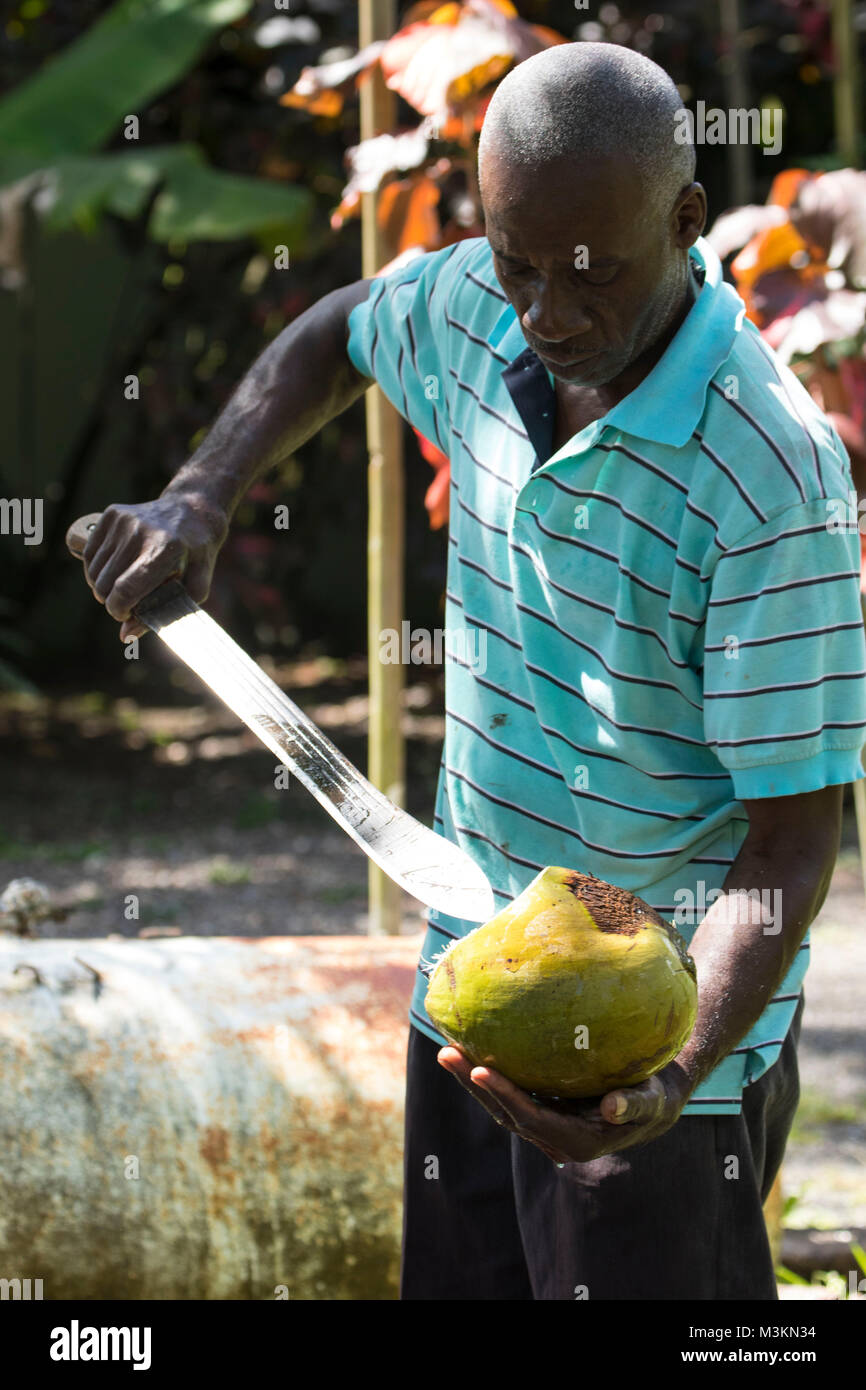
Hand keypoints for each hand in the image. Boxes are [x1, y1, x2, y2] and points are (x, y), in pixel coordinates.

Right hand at [81, 493, 228, 640]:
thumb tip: (125, 636)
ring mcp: (122, 521)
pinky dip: (97, 569)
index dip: (120, 610)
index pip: (125, 589)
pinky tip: (116, 569)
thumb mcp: (194, 587)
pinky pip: (90, 554)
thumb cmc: (196, 555)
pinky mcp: (111, 514)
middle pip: (104, 584)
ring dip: (104, 586)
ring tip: (126, 583)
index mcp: (164, 549)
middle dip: (112, 601)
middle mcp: (140, 532)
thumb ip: (162, 613)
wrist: (194, 510)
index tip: (126, 615)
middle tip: (131, 601)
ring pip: (93, 572)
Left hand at [437, 1046, 691, 1164]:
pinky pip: (509, 1093)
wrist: (653, 1102)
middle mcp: (554, 1139)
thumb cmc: (655, 1097)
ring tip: (447, 1050)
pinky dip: (488, 1075)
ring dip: (472, 1080)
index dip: (505, 1094)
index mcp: (577, 1141)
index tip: (482, 1069)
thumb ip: (634, 1105)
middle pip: (505, 1112)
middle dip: (475, 1085)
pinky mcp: (542, 1109)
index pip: (531, 1117)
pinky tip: (470, 1047)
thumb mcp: (653, 1101)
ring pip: (501, 1105)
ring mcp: (544, 1125)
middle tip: (447, 1053)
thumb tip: (612, 1106)